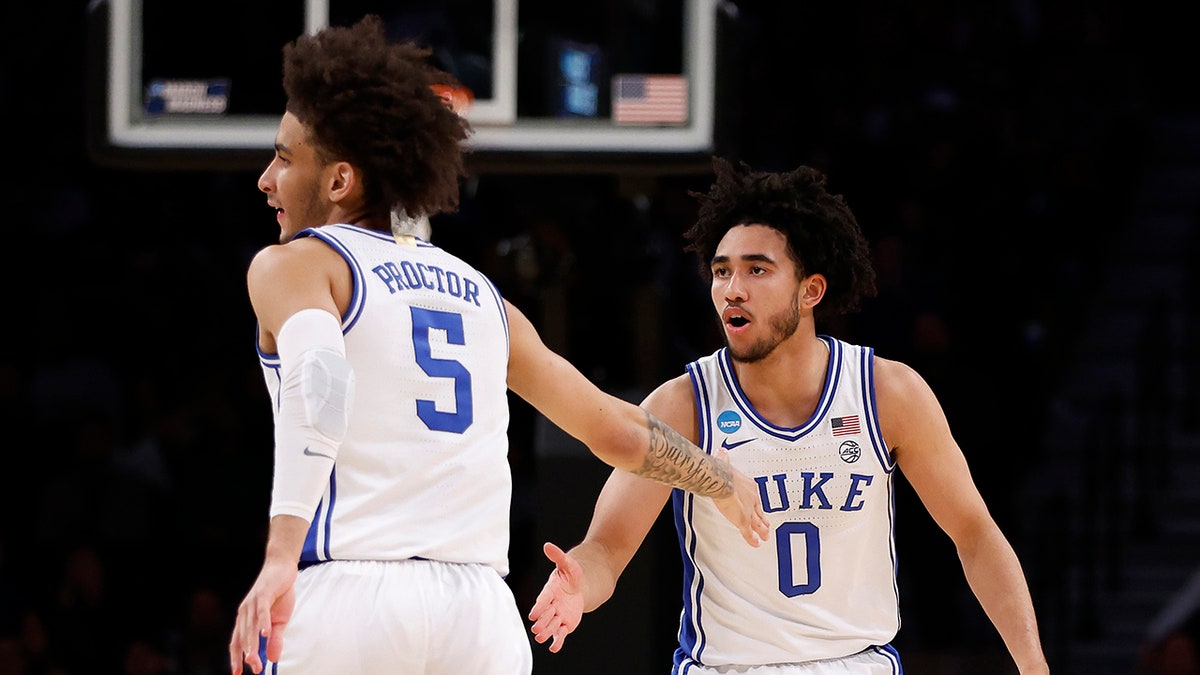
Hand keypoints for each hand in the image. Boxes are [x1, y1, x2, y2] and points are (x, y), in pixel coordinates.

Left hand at [228, 559, 296, 673]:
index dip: (236, 657)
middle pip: (244, 637)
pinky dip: (263, 623)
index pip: (237, 642)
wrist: (281, 567)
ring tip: (254, 659)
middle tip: (254, 668)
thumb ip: (275, 638)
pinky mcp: (263, 594)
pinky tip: (265, 634)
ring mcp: (252, 603)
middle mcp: (244, 612)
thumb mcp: (280, 619)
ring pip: (251, 627)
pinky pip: (262, 611)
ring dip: (253, 644)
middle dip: (248, 654)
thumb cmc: (279, 594)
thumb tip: (273, 658)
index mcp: (245, 619)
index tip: (238, 673)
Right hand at [528, 542, 585, 652]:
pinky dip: (557, 642)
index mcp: (550, 591)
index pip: (543, 600)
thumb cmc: (571, 576)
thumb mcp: (567, 564)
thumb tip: (547, 545)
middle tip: (536, 628)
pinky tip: (554, 648)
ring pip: (551, 626)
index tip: (533, 614)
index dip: (539, 606)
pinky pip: (560, 635)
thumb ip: (558, 556)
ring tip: (541, 638)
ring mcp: (557, 616)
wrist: (580, 587)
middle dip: (541, 621)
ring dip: (546, 632)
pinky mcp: (564, 625)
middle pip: (545, 615)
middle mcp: (551, 605)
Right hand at [711, 446, 769, 546]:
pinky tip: (756, 544)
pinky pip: (748, 533)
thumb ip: (724, 458)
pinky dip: (752, 539)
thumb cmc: (722, 471)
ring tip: (766, 537)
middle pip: (759, 513)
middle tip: (768, 526)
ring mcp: (748, 511)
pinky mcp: (742, 520)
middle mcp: (751, 500)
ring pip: (757, 524)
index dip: (756, 504)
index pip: (754, 497)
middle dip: (763, 520)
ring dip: (761, 531)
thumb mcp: (725, 463)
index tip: (757, 506)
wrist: (722, 480)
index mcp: (749, 487)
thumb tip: (722, 451)